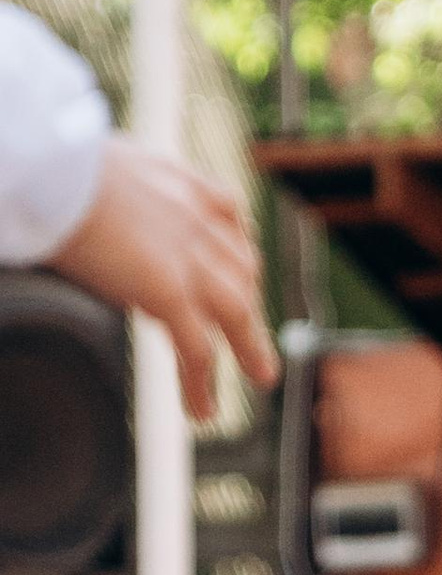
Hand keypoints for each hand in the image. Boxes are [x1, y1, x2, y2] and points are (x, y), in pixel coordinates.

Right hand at [51, 137, 276, 418]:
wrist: (47, 169)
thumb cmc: (48, 163)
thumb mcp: (89, 166)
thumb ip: (104, 186)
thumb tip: (73, 192)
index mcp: (176, 181)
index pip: (227, 213)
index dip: (237, 243)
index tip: (242, 264)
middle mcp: (193, 215)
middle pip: (240, 266)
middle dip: (251, 301)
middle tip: (258, 331)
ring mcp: (187, 254)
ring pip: (235, 310)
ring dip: (250, 346)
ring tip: (262, 375)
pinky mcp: (169, 289)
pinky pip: (197, 348)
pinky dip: (201, 382)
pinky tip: (202, 410)